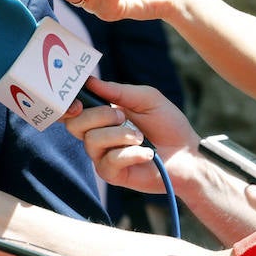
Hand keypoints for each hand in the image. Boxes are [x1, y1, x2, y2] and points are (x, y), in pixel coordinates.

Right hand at [59, 78, 199, 193]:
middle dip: (98, 116)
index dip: (68, 105)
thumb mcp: (147, 98)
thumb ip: (119, 90)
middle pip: (74, 125)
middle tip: (122, 116)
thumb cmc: (168, 124)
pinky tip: (147, 153)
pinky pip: (109, 161)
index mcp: (101, 115)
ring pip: (92, 141)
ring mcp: (102, 156)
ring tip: (141, 137)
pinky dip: (131, 154)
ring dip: (119, 135)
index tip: (79, 102)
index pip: (72, 110)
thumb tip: (90, 81)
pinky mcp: (112, 174)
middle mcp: (97, 135)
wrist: (187, 154)